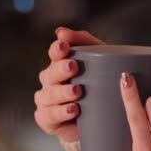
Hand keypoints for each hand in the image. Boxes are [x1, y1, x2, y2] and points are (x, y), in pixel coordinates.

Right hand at [34, 27, 104, 142]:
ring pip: (48, 94)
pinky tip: (73, 109)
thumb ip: (84, 41)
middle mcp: (50, 81)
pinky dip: (60, 112)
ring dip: (62, 92)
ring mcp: (47, 100)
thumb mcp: (101, 59)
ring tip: (78, 91)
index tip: (65, 46)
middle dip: (60, 70)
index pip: (55, 53)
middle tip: (74, 67)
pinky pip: (48, 115)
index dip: (57, 49)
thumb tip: (60, 31)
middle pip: (49, 73)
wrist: (104, 117)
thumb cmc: (101, 85)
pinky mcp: (47, 119)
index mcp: (61, 64)